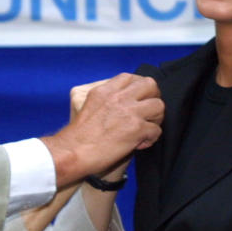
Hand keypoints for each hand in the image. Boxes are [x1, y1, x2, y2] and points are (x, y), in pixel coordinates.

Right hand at [42, 73, 162, 187]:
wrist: (73, 153)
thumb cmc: (77, 137)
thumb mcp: (85, 107)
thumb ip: (106, 101)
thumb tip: (125, 103)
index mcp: (103, 91)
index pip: (129, 77)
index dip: (139, 88)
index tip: (138, 99)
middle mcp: (117, 97)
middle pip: (150, 84)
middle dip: (153, 97)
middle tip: (148, 111)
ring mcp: (128, 111)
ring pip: (159, 106)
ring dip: (155, 119)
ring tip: (146, 129)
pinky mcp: (136, 128)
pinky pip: (156, 130)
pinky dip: (151, 138)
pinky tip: (140, 143)